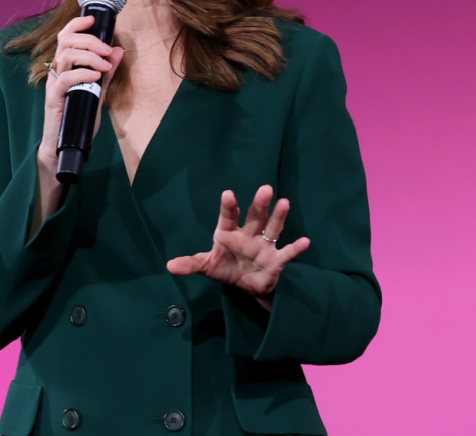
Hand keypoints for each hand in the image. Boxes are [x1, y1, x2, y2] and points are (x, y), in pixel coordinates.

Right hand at [32, 15, 123, 232]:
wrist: (63, 145)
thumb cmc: (78, 116)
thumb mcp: (97, 91)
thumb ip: (106, 72)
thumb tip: (118, 50)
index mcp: (65, 66)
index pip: (66, 36)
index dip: (77, 24)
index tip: (93, 21)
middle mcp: (56, 71)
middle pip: (65, 40)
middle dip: (89, 39)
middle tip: (107, 49)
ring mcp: (53, 84)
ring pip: (65, 56)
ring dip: (89, 56)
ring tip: (104, 65)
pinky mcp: (54, 99)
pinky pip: (65, 80)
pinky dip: (82, 74)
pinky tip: (96, 77)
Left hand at [166, 185, 310, 309]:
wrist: (246, 286)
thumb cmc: (225, 268)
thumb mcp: (207, 266)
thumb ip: (191, 264)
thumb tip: (170, 266)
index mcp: (229, 233)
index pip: (228, 217)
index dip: (228, 206)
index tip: (228, 194)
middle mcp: (248, 235)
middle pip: (255, 217)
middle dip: (259, 204)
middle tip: (265, 189)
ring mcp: (263, 246)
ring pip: (272, 228)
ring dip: (278, 216)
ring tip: (284, 203)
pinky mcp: (276, 260)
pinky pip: (287, 253)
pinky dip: (296, 248)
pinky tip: (305, 241)